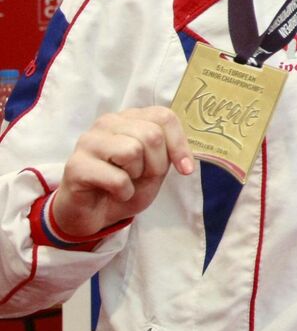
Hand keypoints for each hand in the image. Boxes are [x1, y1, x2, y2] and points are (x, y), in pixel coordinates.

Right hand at [51, 107, 194, 238]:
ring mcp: (89, 141)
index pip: (163, 117)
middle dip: (156, 164)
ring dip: (137, 176)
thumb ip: (168, 152)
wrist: (94, 213)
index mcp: (130, 118)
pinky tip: (113, 193)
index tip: (185, 169)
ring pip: (133, 150)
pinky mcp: (76, 165)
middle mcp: (108, 122)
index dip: (179, 144)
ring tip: (125, 182)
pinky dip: (123, 191)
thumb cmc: (125, 186)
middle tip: (142, 178)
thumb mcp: (155, 168)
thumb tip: (185, 158)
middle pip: (151, 134)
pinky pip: (117, 178)